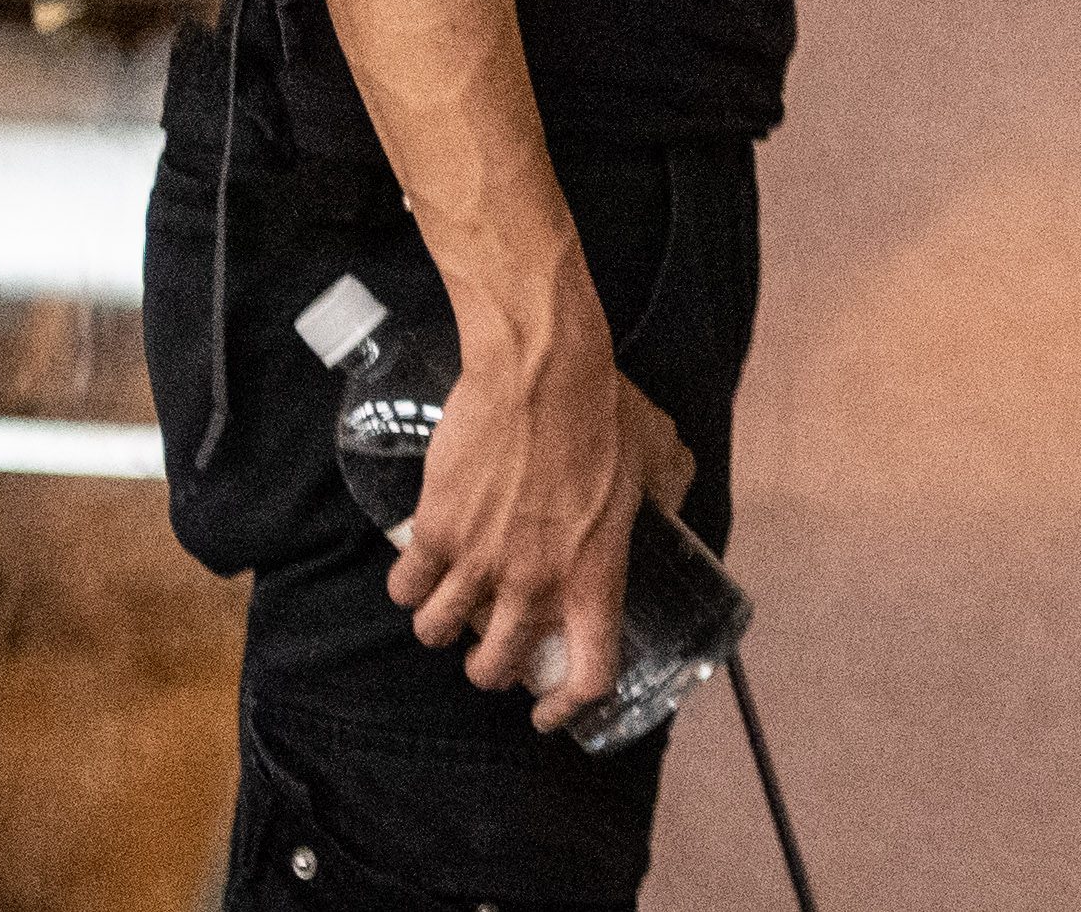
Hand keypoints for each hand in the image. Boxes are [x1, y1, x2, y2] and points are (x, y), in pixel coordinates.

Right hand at [386, 299, 693, 731]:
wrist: (542, 370)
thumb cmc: (605, 409)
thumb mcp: (660, 455)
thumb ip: (669, 491)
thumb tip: (675, 500)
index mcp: (594, 575)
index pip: (589, 674)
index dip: (568, 706)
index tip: (549, 711)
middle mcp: (533, 584)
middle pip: (495, 668)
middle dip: (489, 669)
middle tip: (488, 654)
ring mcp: (478, 562)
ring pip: (437, 632)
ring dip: (440, 629)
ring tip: (445, 612)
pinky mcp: (435, 531)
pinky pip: (404, 587)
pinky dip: (407, 588)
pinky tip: (415, 577)